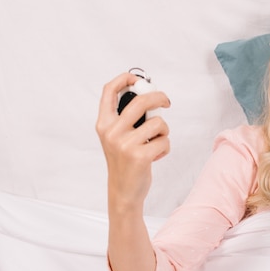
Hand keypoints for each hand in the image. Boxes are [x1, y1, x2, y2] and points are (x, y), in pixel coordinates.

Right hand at [95, 72, 170, 211]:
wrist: (123, 192)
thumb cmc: (124, 161)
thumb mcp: (116, 137)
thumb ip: (127, 118)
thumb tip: (149, 96)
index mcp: (103, 124)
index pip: (108, 91)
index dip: (124, 79)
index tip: (137, 79)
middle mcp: (111, 132)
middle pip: (141, 101)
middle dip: (159, 97)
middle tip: (166, 101)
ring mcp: (125, 144)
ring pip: (158, 123)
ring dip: (164, 132)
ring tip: (156, 142)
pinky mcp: (140, 156)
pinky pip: (164, 140)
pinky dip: (165, 147)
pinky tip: (156, 156)